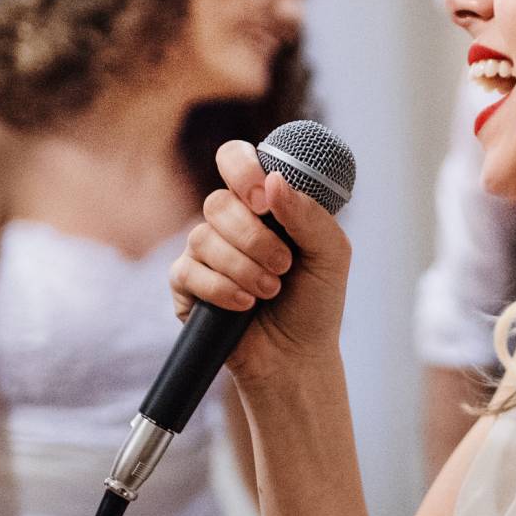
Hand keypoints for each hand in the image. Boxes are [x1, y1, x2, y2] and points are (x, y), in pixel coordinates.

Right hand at [167, 139, 351, 389]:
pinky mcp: (186, 285)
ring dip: (244, 268)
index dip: (242, 169)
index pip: (234, 159)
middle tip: (284, 265)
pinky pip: (189, 272)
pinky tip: (245, 305)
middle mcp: (229, 222)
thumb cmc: (315, 301)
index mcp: (262, 203)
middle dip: (254, 238)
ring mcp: (204, 252)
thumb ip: (310, 215)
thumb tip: (274, 181)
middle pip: (218, 202)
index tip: (264, 199)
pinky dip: (222, 289)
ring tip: (271, 291)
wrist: (298, 355)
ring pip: (203, 237)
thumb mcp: (330, 254)